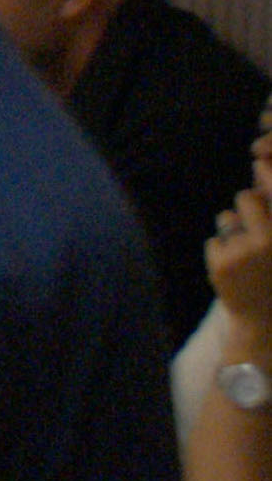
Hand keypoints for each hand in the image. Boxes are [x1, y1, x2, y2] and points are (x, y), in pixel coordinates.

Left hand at [214, 168, 271, 331]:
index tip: (261, 160)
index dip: (269, 173)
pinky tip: (235, 270)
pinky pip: (215, 241)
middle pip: (246, 198)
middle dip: (248, 205)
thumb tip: (261, 168)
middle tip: (255, 231)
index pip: (271, 194)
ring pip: (227, 219)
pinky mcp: (221, 262)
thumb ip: (271, 213)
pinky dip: (221, 252)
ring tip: (249, 258)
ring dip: (233, 232)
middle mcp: (270, 241)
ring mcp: (244, 252)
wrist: (265, 320)